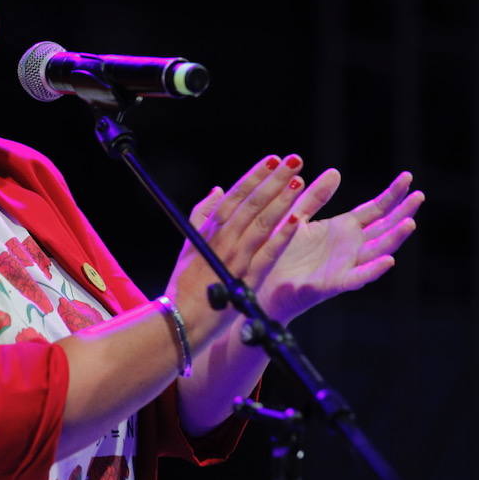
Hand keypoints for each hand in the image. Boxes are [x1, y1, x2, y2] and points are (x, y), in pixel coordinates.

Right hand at [167, 155, 303, 345]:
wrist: (180, 320)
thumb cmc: (183, 285)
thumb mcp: (188, 245)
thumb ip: (201, 215)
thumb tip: (217, 189)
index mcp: (208, 231)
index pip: (234, 196)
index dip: (254, 176)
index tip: (272, 159)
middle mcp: (222, 240)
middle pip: (251, 204)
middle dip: (273, 180)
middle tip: (293, 160)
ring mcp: (235, 259)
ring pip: (261, 223)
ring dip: (280, 201)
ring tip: (298, 180)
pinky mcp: (246, 279)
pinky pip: (267, 254)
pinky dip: (282, 236)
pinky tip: (297, 219)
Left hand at [252, 169, 423, 321]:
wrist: (258, 284)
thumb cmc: (278, 252)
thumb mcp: (296, 216)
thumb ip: (314, 197)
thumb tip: (335, 171)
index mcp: (342, 229)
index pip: (375, 209)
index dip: (392, 194)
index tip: (408, 177)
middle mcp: (349, 247)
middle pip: (384, 228)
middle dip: (402, 212)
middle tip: (420, 195)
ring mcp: (344, 265)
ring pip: (377, 251)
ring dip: (395, 238)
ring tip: (410, 222)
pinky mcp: (331, 284)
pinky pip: (357, 277)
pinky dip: (374, 269)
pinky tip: (389, 260)